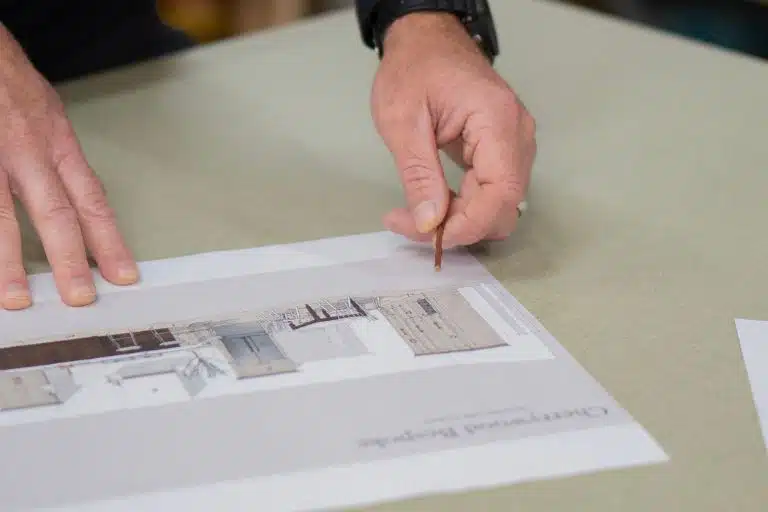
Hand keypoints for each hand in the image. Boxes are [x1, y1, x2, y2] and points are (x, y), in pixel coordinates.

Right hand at [0, 26, 137, 309]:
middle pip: (55, 213)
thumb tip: (76, 205)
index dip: (110, 241)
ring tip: (16, 297)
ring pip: (1, 215)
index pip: (92, 201)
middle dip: (69, 260)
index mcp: (58, 146)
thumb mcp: (50, 119)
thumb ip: (59, 163)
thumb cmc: (11, 84)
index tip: (124, 274)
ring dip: (9, 261)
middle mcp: (29, 153)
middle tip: (81, 297)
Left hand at [371, 12, 535, 248]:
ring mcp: (515, 144)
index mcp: (497, 121)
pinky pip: (492, 193)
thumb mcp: (402, 122)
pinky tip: (434, 202)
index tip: (423, 233)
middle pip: (503, 207)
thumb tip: (430, 222)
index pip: (499, 195)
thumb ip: (419, 175)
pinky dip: (464, 207)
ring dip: (460, 220)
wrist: (427, 39)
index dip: (465, 226)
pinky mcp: (503, 151)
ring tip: (416, 212)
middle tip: (408, 222)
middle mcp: (518, 136)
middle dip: (458, 227)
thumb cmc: (414, 69)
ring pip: (499, 206)